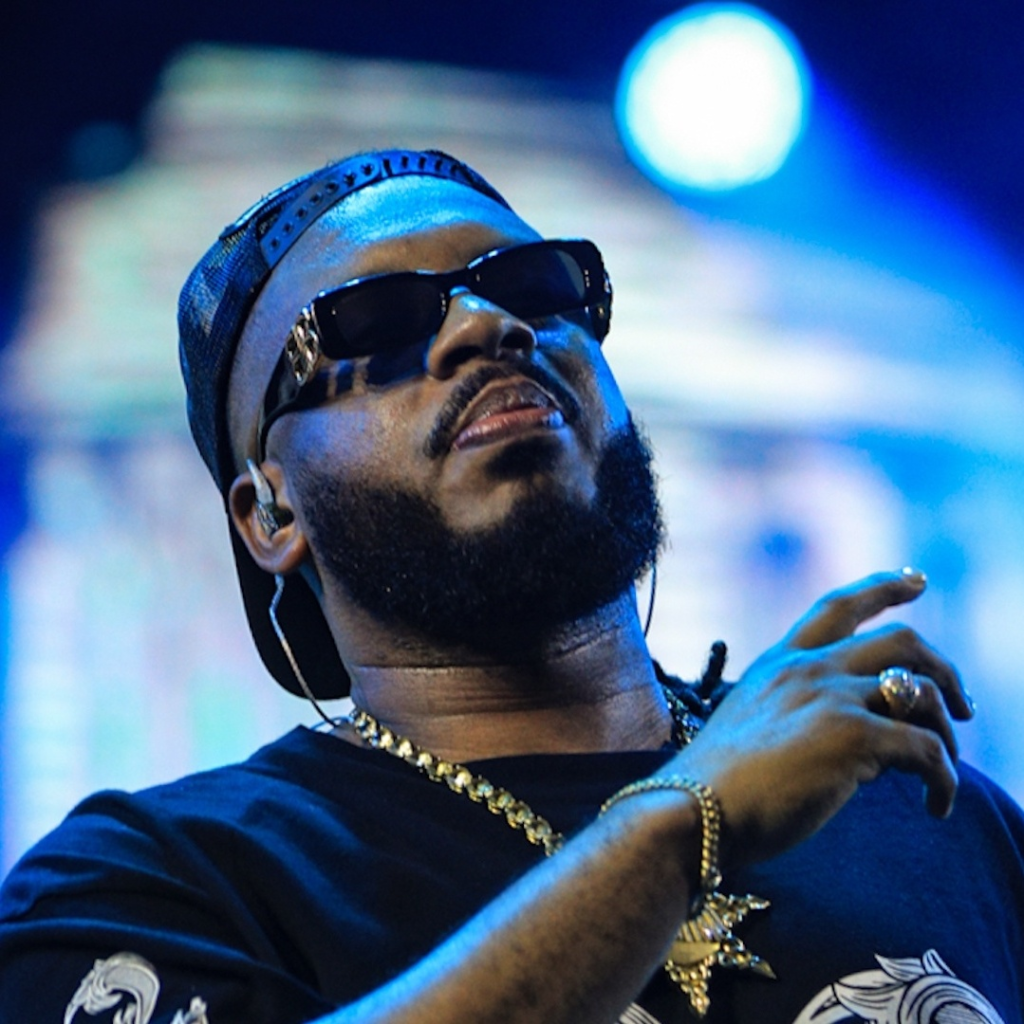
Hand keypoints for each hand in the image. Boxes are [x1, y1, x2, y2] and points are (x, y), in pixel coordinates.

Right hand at [673, 569, 973, 866]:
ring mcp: (829, 697)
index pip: (837, 607)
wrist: (692, 811)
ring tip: (944, 772)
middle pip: (901, 640)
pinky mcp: (850, 735)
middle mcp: (807, 669)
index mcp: (780, 663)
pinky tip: (935, 805)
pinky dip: (945, 780)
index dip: (883, 587)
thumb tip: (853, 740)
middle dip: (944, 670)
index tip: (917, 579)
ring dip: (947, 732)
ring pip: (920, 691)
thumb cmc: (717, 787)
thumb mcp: (751, 727)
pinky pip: (927, 749)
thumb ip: (794, 714)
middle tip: (961, 708)